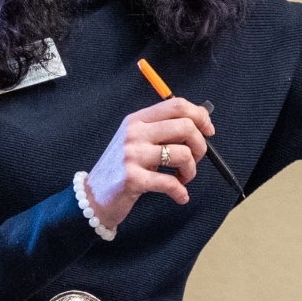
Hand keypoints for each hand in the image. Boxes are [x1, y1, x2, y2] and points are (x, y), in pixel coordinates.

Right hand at [83, 98, 213, 227]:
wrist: (93, 196)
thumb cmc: (123, 168)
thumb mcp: (137, 140)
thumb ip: (163, 129)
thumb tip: (201, 121)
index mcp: (137, 120)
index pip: (177, 105)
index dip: (200, 116)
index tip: (208, 131)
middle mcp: (134, 133)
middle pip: (186, 127)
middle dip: (200, 146)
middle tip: (195, 160)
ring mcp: (132, 155)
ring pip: (183, 154)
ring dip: (191, 171)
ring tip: (183, 179)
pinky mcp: (133, 178)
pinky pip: (171, 182)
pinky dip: (181, 192)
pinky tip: (180, 195)